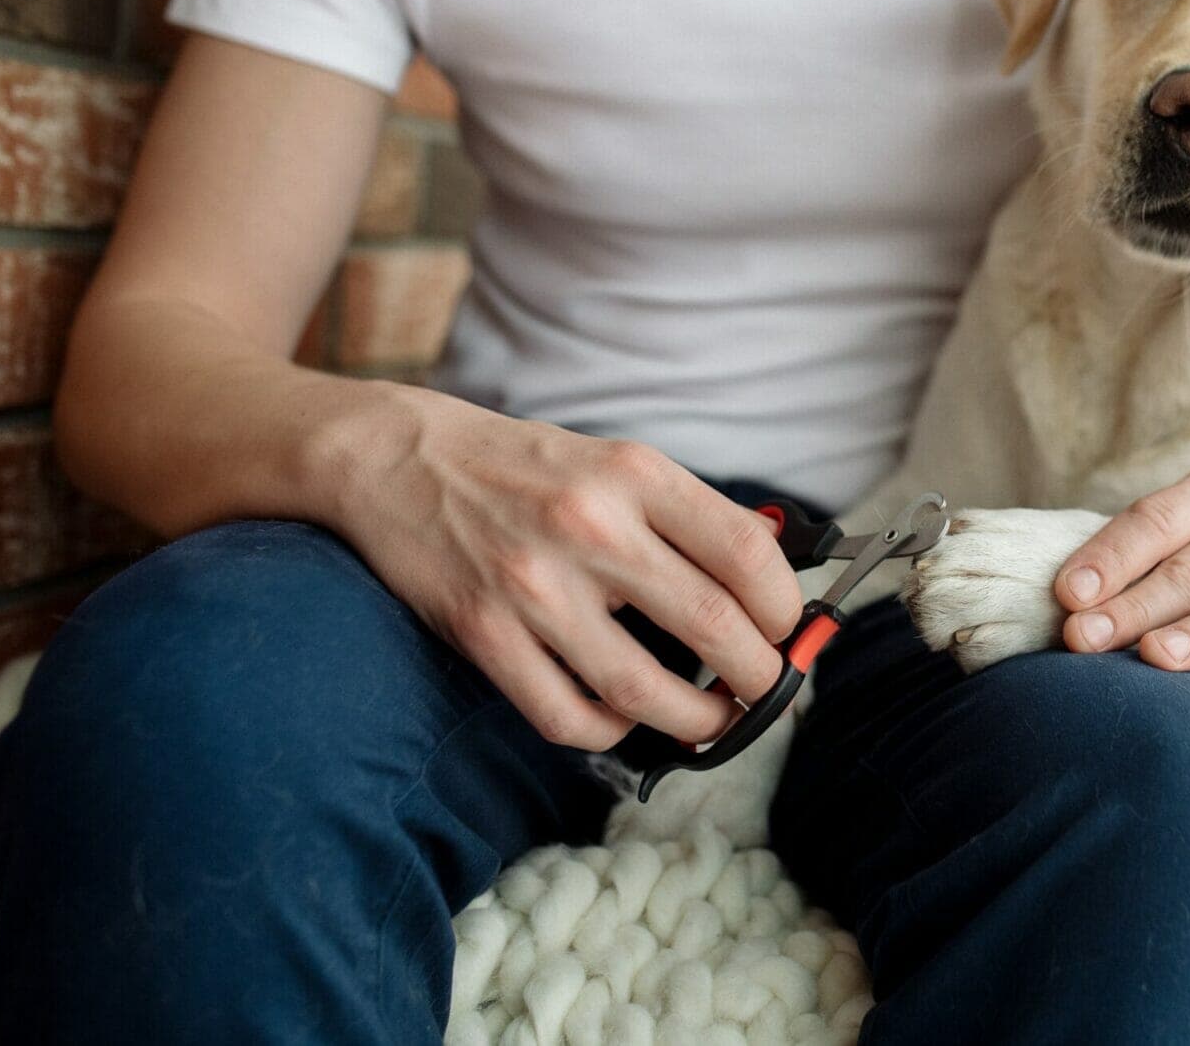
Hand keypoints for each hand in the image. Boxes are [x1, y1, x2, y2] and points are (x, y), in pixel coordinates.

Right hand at [328, 384, 803, 751]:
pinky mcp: (483, 632)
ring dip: (697, 721)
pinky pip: (565, 715)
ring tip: (716, 721)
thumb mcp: (618, 462)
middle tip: (769, 691)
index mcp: (635, 475)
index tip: (790, 631)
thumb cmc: (525, 468)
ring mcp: (533, 585)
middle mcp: (590, 526)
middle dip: (761, 676)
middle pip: (713, 626)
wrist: (398, 459)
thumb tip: (772, 567)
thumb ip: (689, 514)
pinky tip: (624, 715)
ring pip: (643, 689)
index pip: (747, 551)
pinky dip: (610, 731)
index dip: (786, 607)